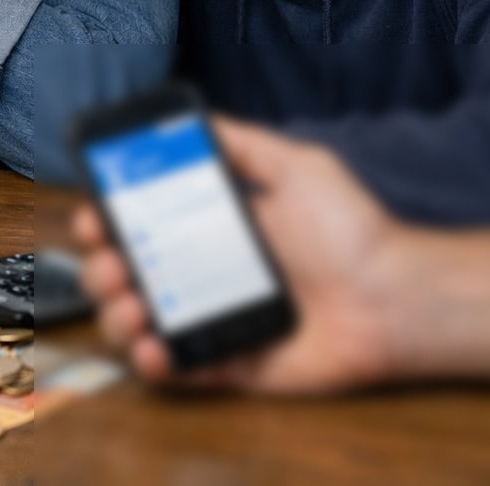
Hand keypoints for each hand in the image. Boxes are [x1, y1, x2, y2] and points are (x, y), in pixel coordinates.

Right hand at [72, 117, 402, 394]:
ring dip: (115, 316)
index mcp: (204, 230)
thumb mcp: (297, 167)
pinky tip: (154, 346)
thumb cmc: (352, 231)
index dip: (103, 223)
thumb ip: (243, 144)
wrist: (395, 297)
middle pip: (119, 276)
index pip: (134, 227)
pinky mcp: (225, 366)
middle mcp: (196, 276)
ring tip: (135, 306)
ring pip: (132, 326)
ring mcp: (206, 322)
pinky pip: (171, 372)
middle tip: (115, 264)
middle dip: (99, 270)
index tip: (95, 217)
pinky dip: (150, 362)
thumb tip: (190, 117)